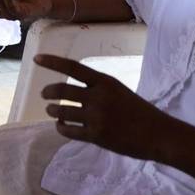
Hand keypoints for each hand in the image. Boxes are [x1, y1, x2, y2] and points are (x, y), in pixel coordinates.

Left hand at [36, 54, 171, 160]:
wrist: (158, 133)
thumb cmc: (139, 111)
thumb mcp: (119, 91)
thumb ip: (98, 89)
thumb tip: (74, 93)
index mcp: (105, 81)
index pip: (73, 67)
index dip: (52, 62)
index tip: (36, 59)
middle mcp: (98, 96)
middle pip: (62, 91)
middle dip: (48, 92)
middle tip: (44, 95)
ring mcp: (96, 117)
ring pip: (62, 112)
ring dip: (53, 111)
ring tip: (52, 111)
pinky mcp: (96, 135)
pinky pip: (69, 131)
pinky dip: (61, 128)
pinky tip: (62, 126)